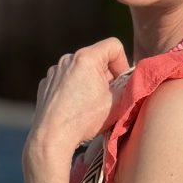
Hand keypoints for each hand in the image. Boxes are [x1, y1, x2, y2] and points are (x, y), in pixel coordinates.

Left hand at [23, 38, 130, 170]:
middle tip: (108, 98)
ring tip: (90, 106)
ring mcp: (54, 71)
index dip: (123, 64)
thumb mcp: (117, 104)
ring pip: (81, 70)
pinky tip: (74, 109)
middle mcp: (68, 59)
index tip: (121, 84)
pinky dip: (73, 90)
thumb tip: (136, 83)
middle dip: (106, 76)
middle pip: (97, 59)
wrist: (52, 136)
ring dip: (90, 83)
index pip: (114, 46)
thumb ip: (130, 88)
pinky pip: (66, 81)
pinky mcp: (46, 84)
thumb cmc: (85, 119)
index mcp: (86, 58)